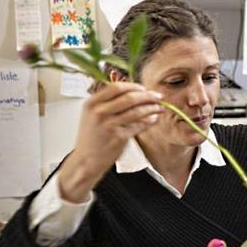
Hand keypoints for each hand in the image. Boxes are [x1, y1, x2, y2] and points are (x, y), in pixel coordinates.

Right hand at [58, 83, 163, 202]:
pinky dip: (149, 121)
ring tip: (160, 108)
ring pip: (136, 111)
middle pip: (129, 98)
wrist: (86, 159)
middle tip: (157, 96)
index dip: (133, 86)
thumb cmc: (92, 137)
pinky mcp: (118, 137)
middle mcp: (99, 112)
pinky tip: (154, 119)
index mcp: (92, 103)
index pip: (116, 87)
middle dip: (147, 96)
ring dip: (152, 108)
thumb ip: (108, 103)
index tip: (143, 88)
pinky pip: (139, 126)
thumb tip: (133, 92)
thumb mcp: (92, 115)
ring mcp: (109, 125)